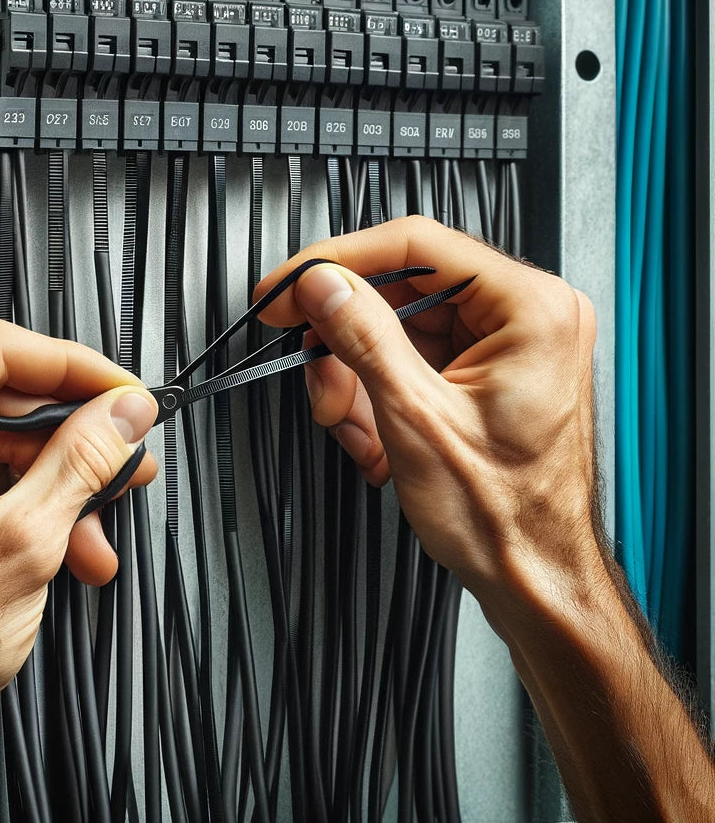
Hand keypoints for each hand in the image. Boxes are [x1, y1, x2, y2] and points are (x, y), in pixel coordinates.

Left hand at [0, 318, 156, 822]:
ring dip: (59, 475)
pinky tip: (73, 537)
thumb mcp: (29, 539)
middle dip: (73, 430)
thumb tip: (125, 410)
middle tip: (126, 441)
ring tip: (107, 508)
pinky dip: (28, 497)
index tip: (118, 390)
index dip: (71, 366)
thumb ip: (85, 458)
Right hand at [257, 215, 601, 611]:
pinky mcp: (482, 370)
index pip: (415, 245)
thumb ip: (364, 337)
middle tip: (312, 367)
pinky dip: (376, 392)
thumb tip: (322, 284)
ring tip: (354, 426)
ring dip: (356, 375)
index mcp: (531, 309)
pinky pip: (408, 357)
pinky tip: (374, 436)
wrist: (530, 578)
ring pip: (395, 328)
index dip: (338, 261)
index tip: (290, 284)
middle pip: (401, 289)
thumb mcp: (416, 418)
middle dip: (345, 338)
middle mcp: (526, 315)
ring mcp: (504, 344)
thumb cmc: (504, 515)